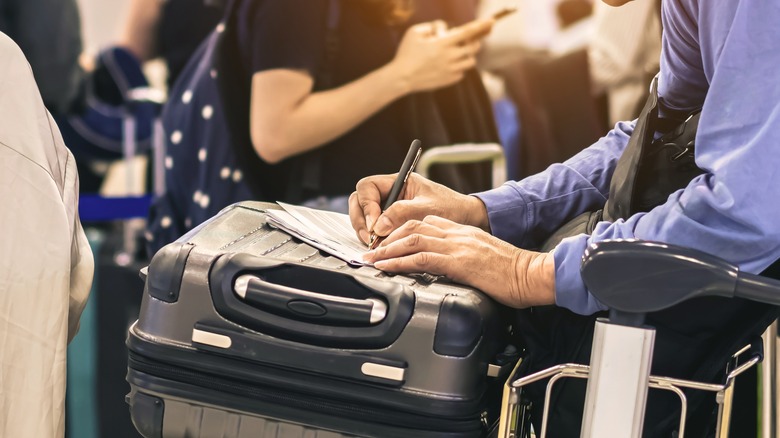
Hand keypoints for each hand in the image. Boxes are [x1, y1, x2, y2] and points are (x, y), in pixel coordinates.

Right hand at [348, 173, 488, 244]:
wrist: (465, 218)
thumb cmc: (451, 207)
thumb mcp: (427, 209)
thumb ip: (402, 213)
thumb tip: (379, 226)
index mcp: (398, 181)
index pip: (368, 187)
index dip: (367, 205)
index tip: (374, 224)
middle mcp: (390, 193)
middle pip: (359, 201)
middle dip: (360, 220)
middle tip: (370, 238)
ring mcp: (389, 208)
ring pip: (364, 215)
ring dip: (364, 230)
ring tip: (375, 245)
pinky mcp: (391, 222)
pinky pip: (373, 228)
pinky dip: (373, 237)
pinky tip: (381, 247)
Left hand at [362, 215, 555, 307]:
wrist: (532, 274)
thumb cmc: (513, 271)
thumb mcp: (484, 257)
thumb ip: (463, 256)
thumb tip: (447, 267)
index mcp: (463, 231)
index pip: (424, 222)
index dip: (401, 230)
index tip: (387, 241)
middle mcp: (457, 234)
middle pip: (413, 226)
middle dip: (388, 237)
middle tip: (371, 250)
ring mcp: (457, 246)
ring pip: (412, 240)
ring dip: (387, 250)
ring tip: (371, 259)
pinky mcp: (459, 262)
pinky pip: (422, 258)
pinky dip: (399, 262)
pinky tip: (387, 267)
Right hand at [389, 18, 493, 93]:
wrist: (401, 78)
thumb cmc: (406, 53)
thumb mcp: (414, 32)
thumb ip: (431, 26)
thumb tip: (444, 28)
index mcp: (442, 43)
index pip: (467, 32)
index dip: (480, 25)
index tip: (491, 20)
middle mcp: (449, 57)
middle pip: (473, 47)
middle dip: (476, 41)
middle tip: (472, 39)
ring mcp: (450, 70)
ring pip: (471, 61)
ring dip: (468, 55)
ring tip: (459, 53)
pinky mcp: (449, 80)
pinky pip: (462, 72)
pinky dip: (459, 67)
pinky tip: (450, 65)